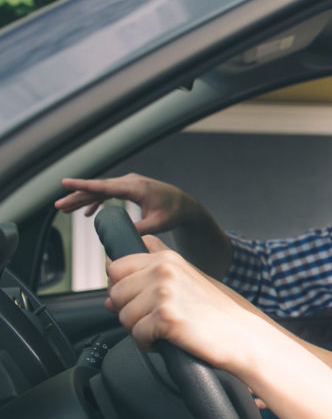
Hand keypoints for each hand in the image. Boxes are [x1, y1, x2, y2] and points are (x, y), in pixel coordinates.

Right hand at [55, 173, 199, 235]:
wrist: (186, 205)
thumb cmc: (174, 213)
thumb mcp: (157, 224)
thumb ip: (139, 229)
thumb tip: (120, 236)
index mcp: (137, 188)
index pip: (105, 186)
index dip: (84, 185)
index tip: (65, 183)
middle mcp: (131, 182)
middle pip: (98, 188)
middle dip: (77, 196)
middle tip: (58, 205)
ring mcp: (130, 184)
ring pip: (101, 190)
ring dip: (84, 199)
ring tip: (65, 209)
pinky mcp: (130, 189)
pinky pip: (109, 193)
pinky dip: (97, 201)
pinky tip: (86, 213)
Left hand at [105, 236, 261, 371]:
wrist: (244, 335)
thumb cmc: (218, 312)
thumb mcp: (188, 279)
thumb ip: (152, 274)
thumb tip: (109, 297)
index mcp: (167, 258)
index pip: (117, 265)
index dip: (122, 286)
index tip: (138, 298)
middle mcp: (163, 270)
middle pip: (115, 291)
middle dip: (128, 310)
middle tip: (153, 319)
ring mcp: (164, 292)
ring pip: (123, 315)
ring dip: (139, 329)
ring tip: (164, 330)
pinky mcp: (165, 317)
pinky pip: (136, 335)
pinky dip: (148, 344)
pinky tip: (166, 342)